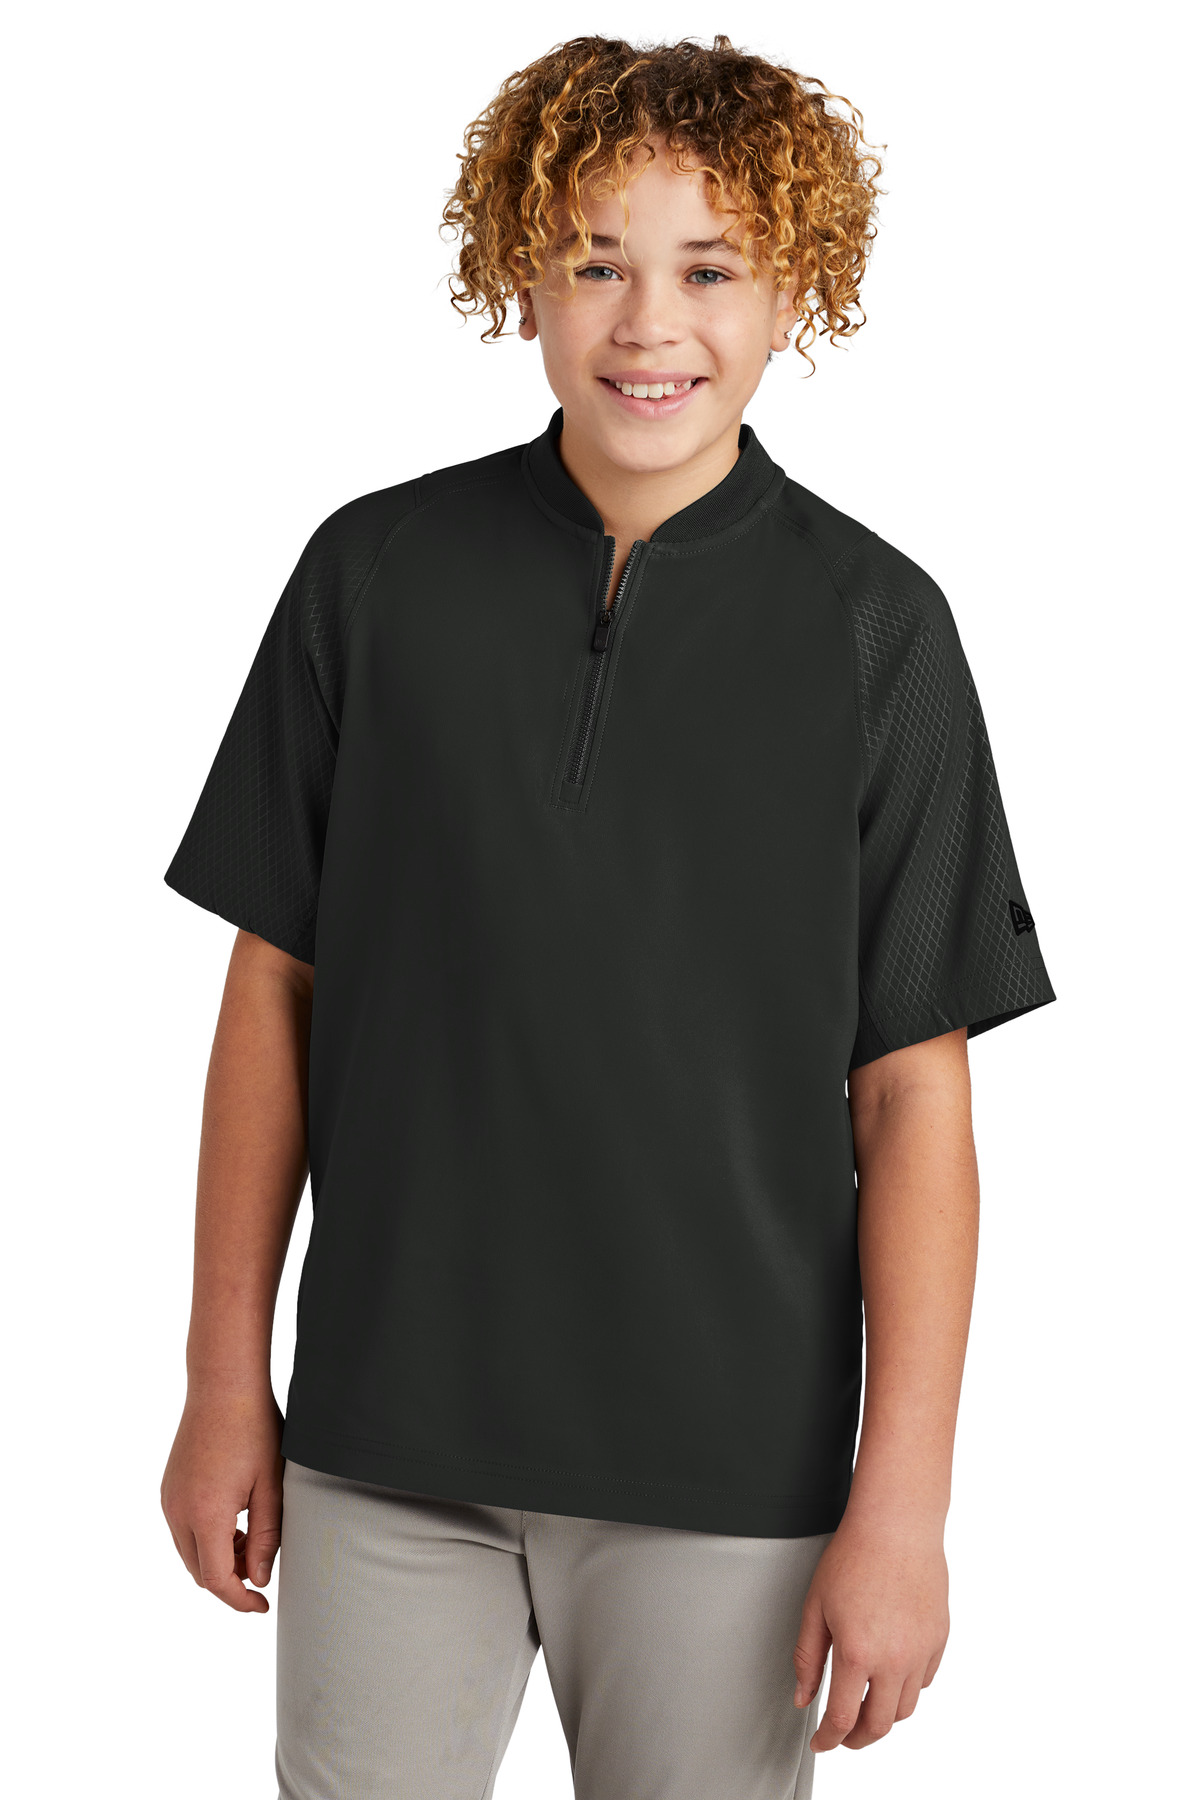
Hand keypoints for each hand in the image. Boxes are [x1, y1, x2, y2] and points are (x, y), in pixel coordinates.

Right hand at [161, 1387, 284, 1612]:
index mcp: (205, 1514)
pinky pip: (183, 1528)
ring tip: (252, 1540)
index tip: (262, 1605)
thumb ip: (266, 1537)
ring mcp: (169, 1498)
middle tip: (262, 1569)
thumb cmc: (254, 1429)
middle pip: (198, 1571)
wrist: (223, 1385)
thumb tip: (257, 1578)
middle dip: (230, 1579)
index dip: (239, 1600)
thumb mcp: (271, 1486)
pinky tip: (235, 1520)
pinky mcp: (169, 1487)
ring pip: (189, 1551)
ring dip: (217, 1557)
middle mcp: (177, 1511)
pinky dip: (206, 1537)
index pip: (216, 1580)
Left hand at [792, 1514, 949, 1750]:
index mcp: (856, 1652)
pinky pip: (925, 1680)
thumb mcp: (815, 1606)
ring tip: (866, 1705)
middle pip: (879, 1726)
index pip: (841, 1719)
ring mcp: (921, 1651)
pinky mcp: (939, 1639)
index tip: (821, 1742)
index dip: (827, 1740)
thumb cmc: (854, 1557)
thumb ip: (807, 1657)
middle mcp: (893, 1659)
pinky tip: (891, 1674)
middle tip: (844, 1735)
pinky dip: (907, 1687)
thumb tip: (802, 1697)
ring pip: (905, 1708)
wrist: (896, 1525)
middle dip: (857, 1739)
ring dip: (883, 1716)